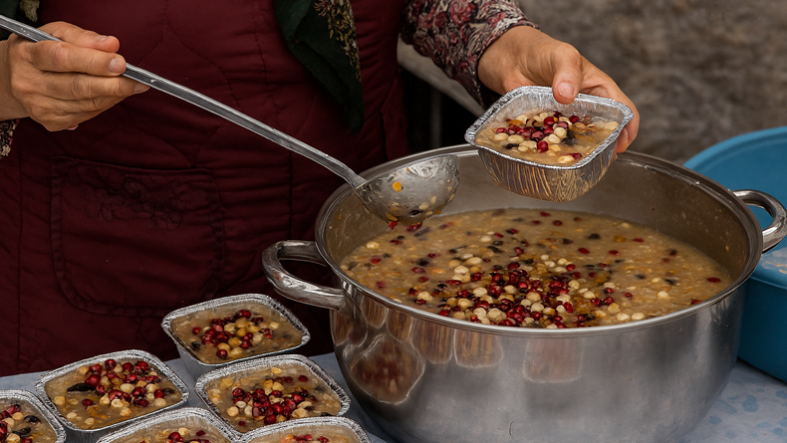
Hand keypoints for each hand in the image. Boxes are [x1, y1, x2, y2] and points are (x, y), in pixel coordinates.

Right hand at [0, 21, 148, 130]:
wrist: (15, 77)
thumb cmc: (41, 50)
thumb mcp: (55, 33)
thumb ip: (83, 37)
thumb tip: (112, 45)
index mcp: (28, 55)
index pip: (63, 59)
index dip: (94, 62)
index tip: (121, 63)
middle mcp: (29, 84)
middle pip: (77, 87)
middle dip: (112, 85)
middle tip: (138, 81)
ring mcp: (38, 106)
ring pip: (86, 104)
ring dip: (113, 96)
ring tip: (132, 86)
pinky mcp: (50, 122)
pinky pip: (87, 115)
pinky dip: (105, 104)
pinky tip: (114, 95)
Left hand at [478, 26, 638, 152]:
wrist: (512, 59)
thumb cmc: (543, 52)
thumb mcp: (562, 55)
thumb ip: (567, 72)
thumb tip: (567, 95)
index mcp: (599, 89)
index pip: (623, 109)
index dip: (627, 128)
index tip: (621, 144)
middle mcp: (586, 107)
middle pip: (604, 130)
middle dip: (605, 146)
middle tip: (600, 160)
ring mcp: (567, 118)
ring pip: (579, 140)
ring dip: (579, 151)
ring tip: (577, 162)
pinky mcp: (547, 126)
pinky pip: (554, 141)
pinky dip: (554, 149)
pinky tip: (551, 157)